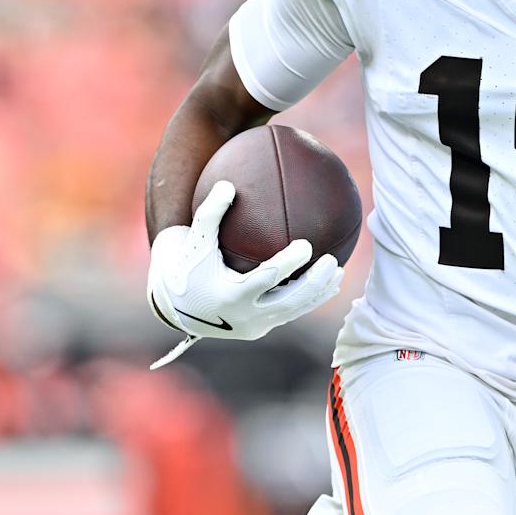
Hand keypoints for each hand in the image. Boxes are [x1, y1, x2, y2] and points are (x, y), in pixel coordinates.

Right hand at [147, 181, 343, 367]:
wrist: (177, 305)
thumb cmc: (188, 264)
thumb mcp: (194, 239)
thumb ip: (210, 212)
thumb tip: (229, 184)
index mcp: (229, 295)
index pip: (266, 279)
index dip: (288, 264)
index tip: (307, 244)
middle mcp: (244, 316)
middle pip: (288, 302)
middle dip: (314, 284)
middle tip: (333, 261)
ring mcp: (254, 326)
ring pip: (294, 311)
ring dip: (318, 294)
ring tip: (339, 273)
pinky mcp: (260, 329)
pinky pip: (289, 314)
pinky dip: (308, 300)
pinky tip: (327, 284)